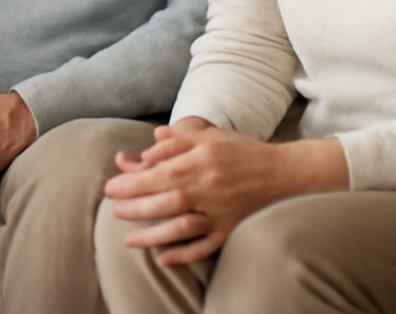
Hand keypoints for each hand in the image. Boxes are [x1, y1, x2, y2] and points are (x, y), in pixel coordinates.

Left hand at [102, 117, 346, 264]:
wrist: (284, 174)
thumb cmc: (241, 151)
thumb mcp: (210, 136)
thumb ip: (178, 139)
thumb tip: (147, 146)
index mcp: (203, 160)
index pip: (160, 173)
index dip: (133, 182)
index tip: (111, 187)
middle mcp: (210, 187)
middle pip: (167, 200)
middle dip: (136, 207)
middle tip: (114, 210)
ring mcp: (222, 211)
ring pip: (183, 227)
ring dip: (153, 235)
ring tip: (129, 239)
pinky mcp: (231, 229)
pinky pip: (206, 246)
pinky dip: (185, 254)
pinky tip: (163, 258)